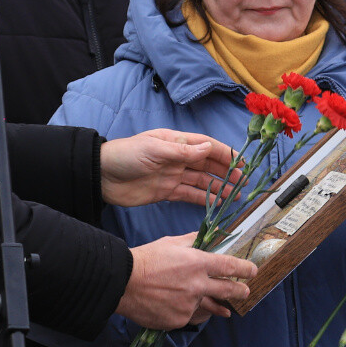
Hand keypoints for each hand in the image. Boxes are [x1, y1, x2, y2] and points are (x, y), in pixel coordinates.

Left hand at [100, 129, 242, 207]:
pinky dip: (204, 199)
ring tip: (237, 195)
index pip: (207, 146)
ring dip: (219, 187)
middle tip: (244, 181)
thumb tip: (209, 148)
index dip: (225, 153)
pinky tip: (217, 204)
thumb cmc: (125, 155)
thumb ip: (181, 151)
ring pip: (202, 181)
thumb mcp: (153, 149)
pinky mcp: (166, 192)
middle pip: (208, 164)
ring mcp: (173, 175)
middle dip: (227, 172)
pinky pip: (190, 195)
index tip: (241, 162)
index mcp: (176, 142)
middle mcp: (178, 158)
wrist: (102, 176)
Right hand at [116, 233, 259, 328]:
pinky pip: (189, 317)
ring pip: (207, 307)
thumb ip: (193, 241)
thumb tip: (208, 236)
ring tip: (224, 309)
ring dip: (215, 306)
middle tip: (245, 292)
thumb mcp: (172, 243)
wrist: (123, 282)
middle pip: (228, 290)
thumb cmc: (147, 258)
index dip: (245, 269)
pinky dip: (189, 312)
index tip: (253, 271)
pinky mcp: (178, 320)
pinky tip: (184, 308)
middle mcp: (197, 285)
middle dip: (239, 291)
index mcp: (198, 263)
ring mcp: (189, 305)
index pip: (230, 267)